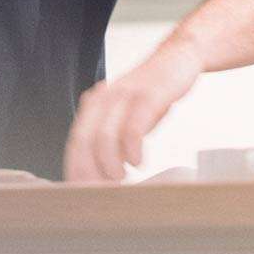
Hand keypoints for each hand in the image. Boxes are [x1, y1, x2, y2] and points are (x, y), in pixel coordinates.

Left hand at [63, 37, 203, 182]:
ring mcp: (125, 95)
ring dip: (109, 165)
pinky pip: (133, 126)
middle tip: (100, 194)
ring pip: (104, 135)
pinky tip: (138, 163)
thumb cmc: (150, 95)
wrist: (177, 58)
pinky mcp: (147, 95)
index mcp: (94, 104)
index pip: (76, 142)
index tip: (82, 194)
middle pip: (85, 141)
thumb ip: (111, 139)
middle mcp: (103, 97)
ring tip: (120, 180)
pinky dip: (132, 149)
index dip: (76, 170)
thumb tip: (103, 178)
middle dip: (89, 173)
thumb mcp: (125, 116)